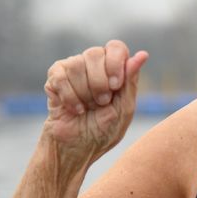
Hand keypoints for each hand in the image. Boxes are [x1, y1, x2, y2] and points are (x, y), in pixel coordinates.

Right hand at [42, 40, 147, 162]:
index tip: (115, 86)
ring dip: (84, 93)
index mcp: (113, 69)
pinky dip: (69, 97)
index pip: (116, 47)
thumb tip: (143, 54)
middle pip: (95, 53)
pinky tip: (74, 109)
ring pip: (76, 65)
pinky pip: (60, 76)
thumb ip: (130, 81)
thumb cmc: (103, 131)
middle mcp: (92, 65)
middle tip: (101, 103)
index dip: (115, 63)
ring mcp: (72, 70)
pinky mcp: (54, 79)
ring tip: (87, 108)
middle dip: (99, 83)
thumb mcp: (124, 109)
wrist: (77, 150)